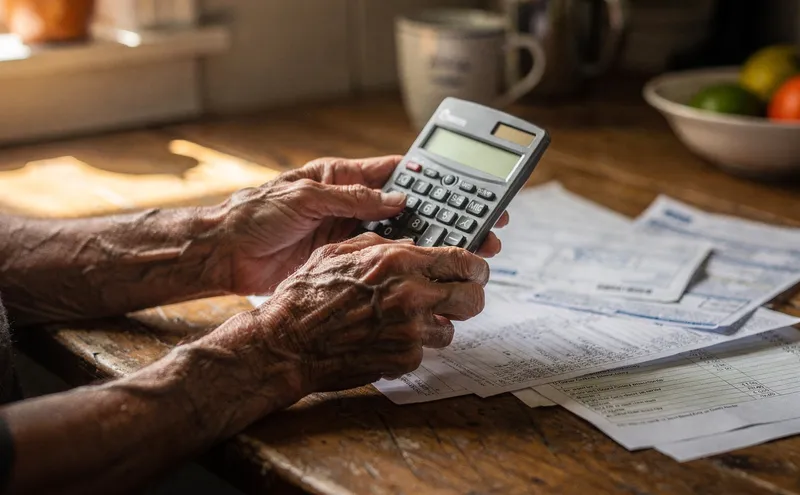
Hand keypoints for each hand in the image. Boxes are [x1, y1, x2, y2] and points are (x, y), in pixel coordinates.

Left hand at [216, 155, 508, 295]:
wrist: (225, 254)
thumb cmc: (257, 214)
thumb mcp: (304, 197)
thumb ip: (351, 198)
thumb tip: (397, 200)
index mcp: (344, 179)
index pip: (398, 174)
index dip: (435, 179)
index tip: (469, 187)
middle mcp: (353, 206)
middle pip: (410, 209)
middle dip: (448, 217)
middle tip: (483, 228)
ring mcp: (350, 235)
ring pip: (402, 238)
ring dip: (433, 244)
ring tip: (467, 253)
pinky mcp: (343, 262)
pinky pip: (383, 261)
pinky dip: (407, 265)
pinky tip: (430, 274)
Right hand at [245, 233, 488, 394]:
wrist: (287, 342)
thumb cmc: (306, 294)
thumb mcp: (339, 251)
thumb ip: (381, 245)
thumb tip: (410, 246)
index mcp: (398, 261)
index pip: (463, 261)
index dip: (478, 266)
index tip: (479, 270)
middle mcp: (411, 294)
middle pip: (473, 298)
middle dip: (471, 297)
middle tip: (460, 298)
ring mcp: (409, 330)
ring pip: (451, 329)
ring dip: (437, 325)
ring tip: (412, 321)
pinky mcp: (403, 359)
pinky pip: (423, 351)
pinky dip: (411, 346)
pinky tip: (386, 339)